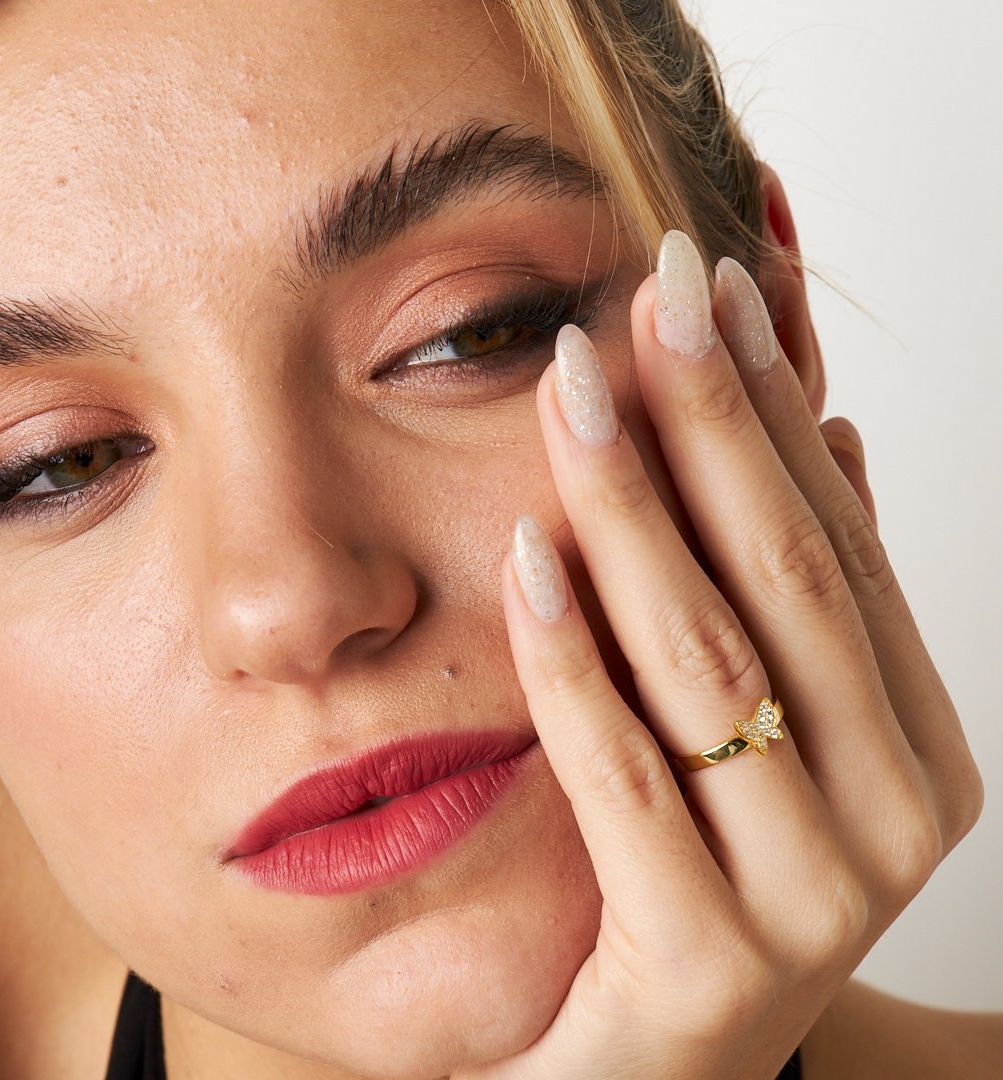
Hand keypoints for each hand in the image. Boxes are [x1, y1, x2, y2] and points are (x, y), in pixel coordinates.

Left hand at [454, 230, 982, 1079]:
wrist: (654, 1071)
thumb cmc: (701, 874)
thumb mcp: (767, 728)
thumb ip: (803, 595)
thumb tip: (834, 436)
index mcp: (914, 743)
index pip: (839, 539)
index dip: (776, 406)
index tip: (718, 289)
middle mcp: (892, 813)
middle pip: (786, 577)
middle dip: (713, 421)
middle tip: (651, 292)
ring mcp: (813, 898)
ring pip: (710, 661)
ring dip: (635, 507)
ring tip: (572, 386)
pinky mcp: (705, 964)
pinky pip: (624, 777)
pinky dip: (572, 657)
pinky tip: (525, 551)